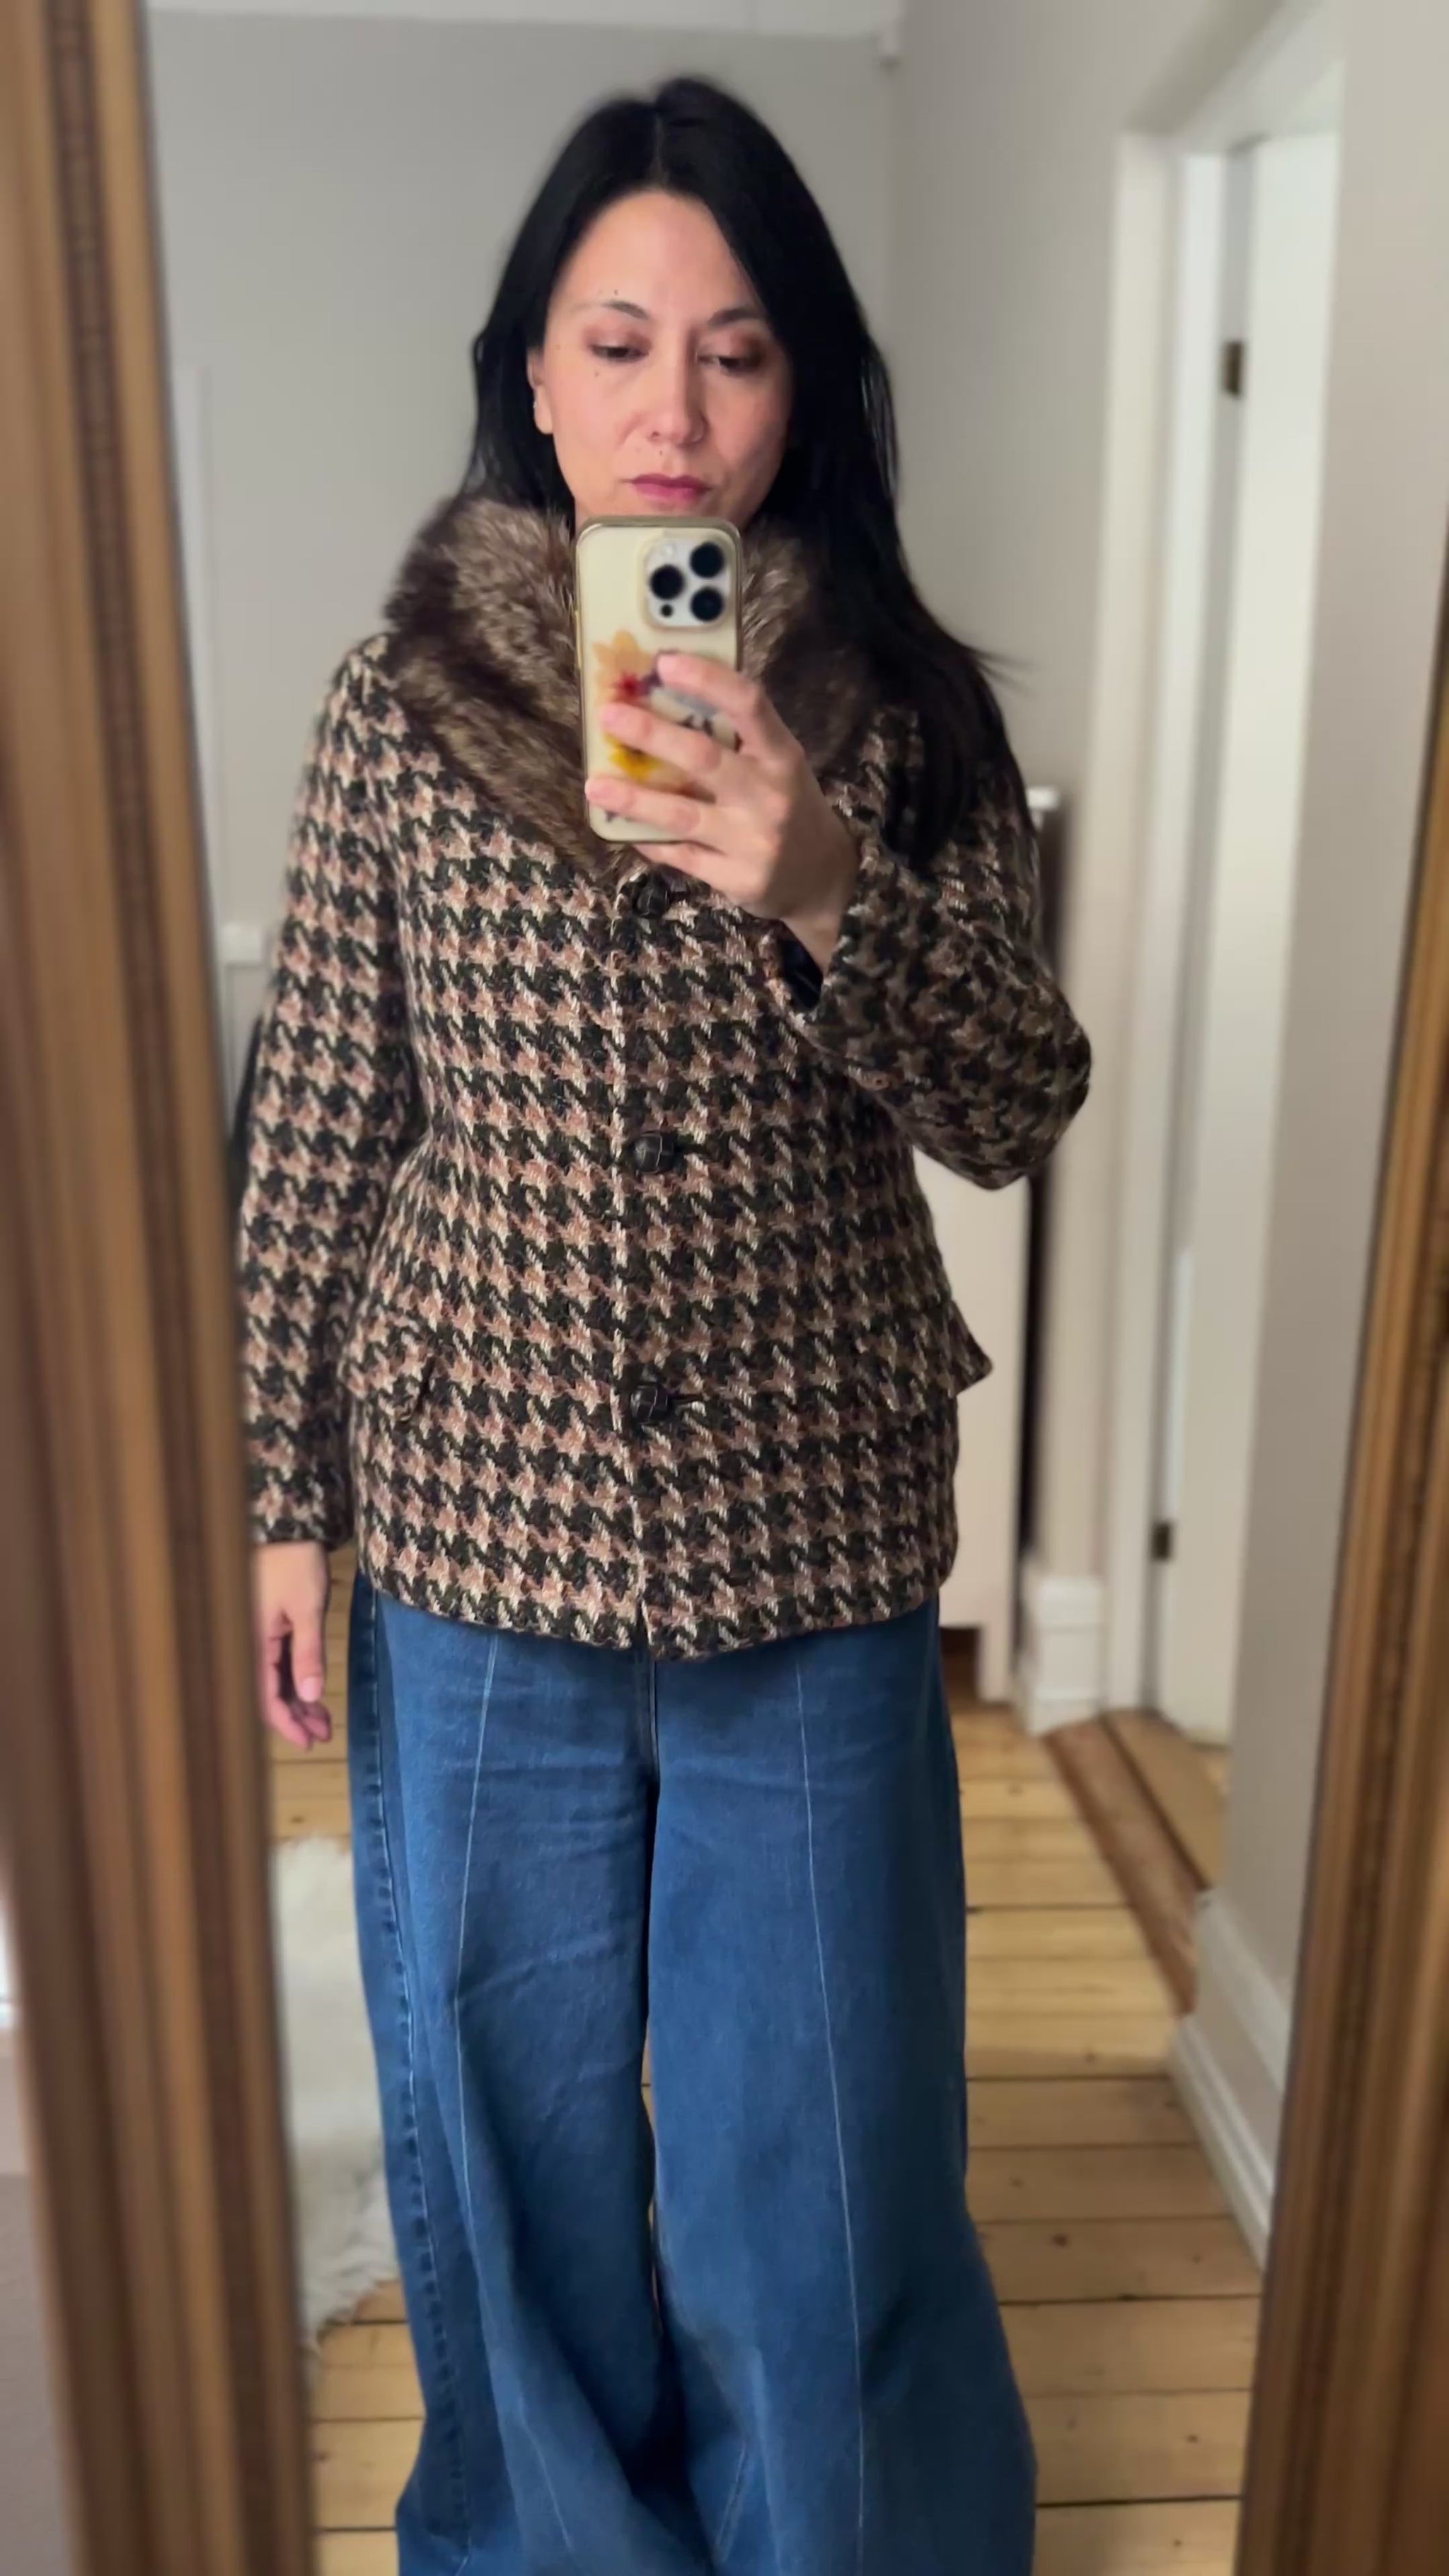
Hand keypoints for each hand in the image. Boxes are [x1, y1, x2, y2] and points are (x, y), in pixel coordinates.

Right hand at [253, 1540, 331, 1747]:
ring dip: (294, 1700)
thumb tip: (311, 1696)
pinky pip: (273, 1662)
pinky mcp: (262, 1625)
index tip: (310, 1742)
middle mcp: (245, 1643)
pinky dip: (291, 1679)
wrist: (286, 1524)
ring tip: (322, 1719)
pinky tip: (308, 1691)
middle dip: (294, 1716)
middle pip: (265, 1693)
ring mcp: (252, 1634)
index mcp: (250, 1643)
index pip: (264, 1697)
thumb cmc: (295, 1562)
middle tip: (323, 1734)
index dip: (287, 1724)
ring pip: (270, 1679)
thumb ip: (308, 1653)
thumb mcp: (308, 1608)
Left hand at [586, 653, 859, 969]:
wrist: (822, 879)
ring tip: (595, 786)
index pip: (749, 705)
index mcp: (781, 755)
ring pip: (683, 815)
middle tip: (609, 716)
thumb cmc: (787, 806)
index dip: (707, 679)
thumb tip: (663, 697)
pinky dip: (648, 840)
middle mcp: (770, 795)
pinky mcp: (737, 878)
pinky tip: (622, 827)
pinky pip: (681, 856)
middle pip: (704, 758)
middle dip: (652, 735)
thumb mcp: (778, 765)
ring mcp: (753, 841)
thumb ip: (736, 738)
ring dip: (634, 799)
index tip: (665, 661)